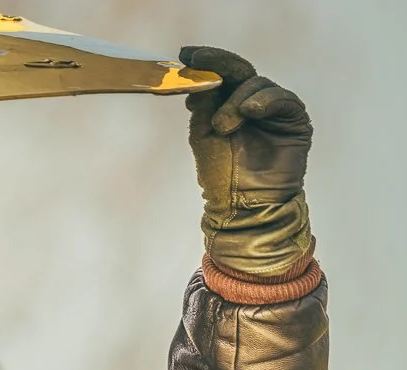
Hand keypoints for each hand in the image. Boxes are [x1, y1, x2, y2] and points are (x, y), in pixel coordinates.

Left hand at [180, 46, 312, 277]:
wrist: (244, 205)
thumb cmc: (221, 175)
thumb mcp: (203, 136)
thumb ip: (203, 107)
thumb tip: (198, 80)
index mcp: (226, 106)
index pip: (219, 76)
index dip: (205, 62)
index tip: (186, 54)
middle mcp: (249, 104)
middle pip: (239, 72)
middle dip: (219, 64)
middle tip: (199, 60)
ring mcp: (272, 110)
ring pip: (257, 84)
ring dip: (236, 100)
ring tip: (223, 126)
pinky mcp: (293, 119)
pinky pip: (282, 98)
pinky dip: (265, 100)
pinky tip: (250, 111)